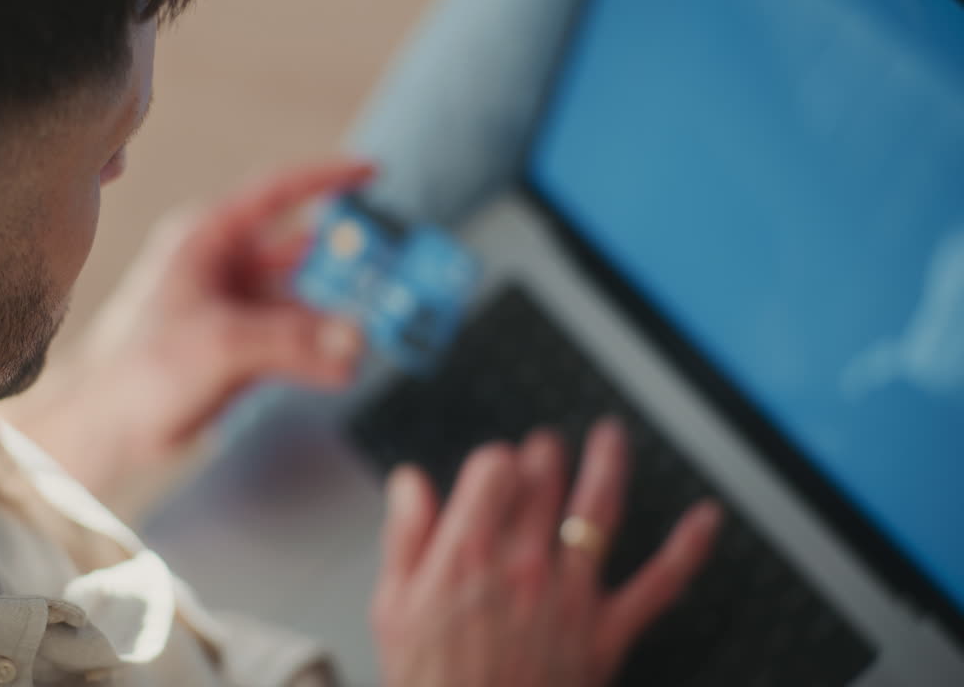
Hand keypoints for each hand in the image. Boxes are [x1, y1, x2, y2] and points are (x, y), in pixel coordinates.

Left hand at [1, 159, 371, 498]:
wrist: (104, 426)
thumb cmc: (137, 370)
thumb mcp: (220, 344)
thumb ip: (292, 342)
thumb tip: (353, 345)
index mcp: (207, 240)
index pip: (276, 193)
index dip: (326, 178)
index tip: (373, 172)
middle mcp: (222, 267)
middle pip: (298, 251)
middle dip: (343, 264)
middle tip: (390, 269)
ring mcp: (232, 309)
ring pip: (300, 302)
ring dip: (333, 319)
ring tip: (368, 336)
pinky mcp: (238, 349)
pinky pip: (292, 340)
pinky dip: (318, 351)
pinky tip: (342, 366)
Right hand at [372, 418, 722, 686]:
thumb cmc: (431, 683)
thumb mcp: (393, 608)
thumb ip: (405, 537)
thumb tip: (411, 483)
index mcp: (466, 555)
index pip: (494, 468)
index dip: (495, 460)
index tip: (494, 467)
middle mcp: (523, 565)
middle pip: (546, 478)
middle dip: (546, 454)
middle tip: (546, 449)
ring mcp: (570, 596)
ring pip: (599, 509)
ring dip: (609, 463)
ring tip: (610, 438)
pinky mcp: (606, 632)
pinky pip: (660, 583)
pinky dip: (689, 547)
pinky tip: (706, 517)